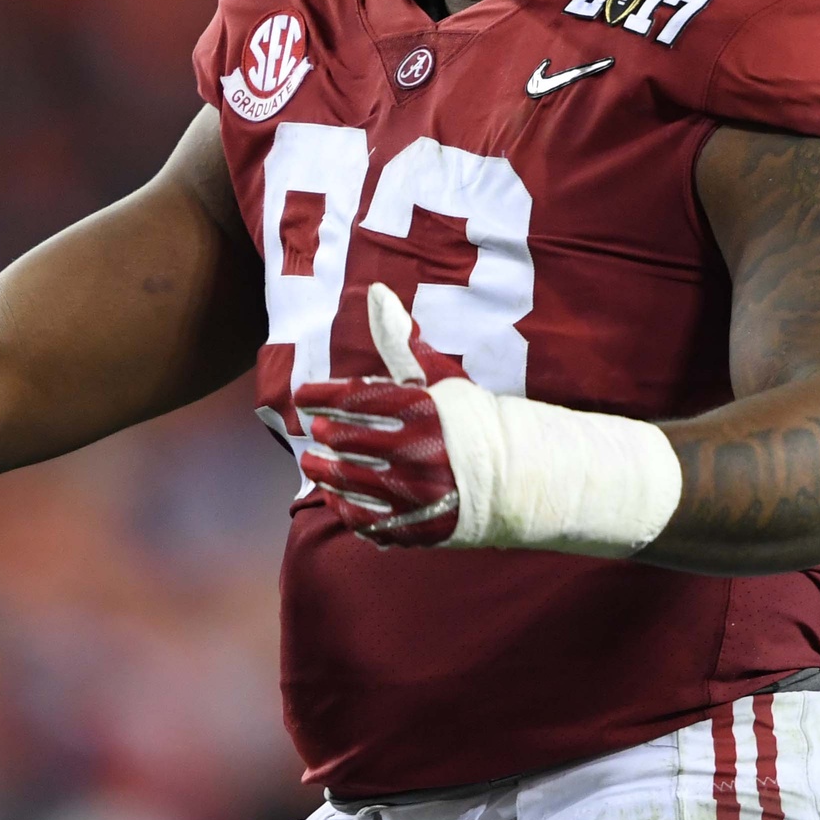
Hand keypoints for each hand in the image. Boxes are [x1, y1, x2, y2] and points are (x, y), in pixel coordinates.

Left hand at [294, 283, 463, 546]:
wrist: (517, 476)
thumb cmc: (472, 420)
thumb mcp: (441, 379)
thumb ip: (403, 344)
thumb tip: (378, 293)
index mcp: (423, 410)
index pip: (354, 399)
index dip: (321, 395)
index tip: (302, 395)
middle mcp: (418, 451)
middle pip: (347, 441)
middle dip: (324, 434)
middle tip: (316, 431)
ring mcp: (418, 493)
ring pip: (350, 482)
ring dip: (323, 472)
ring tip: (313, 464)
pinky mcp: (418, 526)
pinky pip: (366, 519)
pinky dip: (342, 507)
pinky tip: (333, 497)